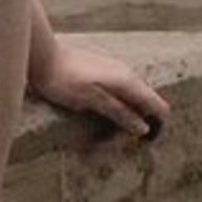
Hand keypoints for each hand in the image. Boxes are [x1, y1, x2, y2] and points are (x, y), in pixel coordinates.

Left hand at [29, 40, 170, 138]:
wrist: (42, 56)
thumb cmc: (63, 80)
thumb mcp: (91, 100)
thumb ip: (119, 112)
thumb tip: (143, 128)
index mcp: (128, 80)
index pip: (159, 106)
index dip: (156, 127)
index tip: (140, 144)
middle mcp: (126, 73)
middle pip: (145, 106)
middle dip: (134, 127)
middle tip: (109, 144)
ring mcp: (115, 71)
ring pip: (131, 101)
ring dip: (123, 119)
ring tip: (101, 138)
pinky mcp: (102, 72)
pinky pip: (118, 94)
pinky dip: (114, 109)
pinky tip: (97, 118)